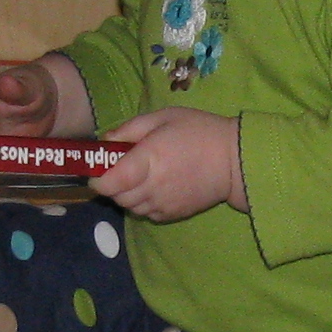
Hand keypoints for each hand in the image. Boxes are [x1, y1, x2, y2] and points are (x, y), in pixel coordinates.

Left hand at [95, 109, 244, 220]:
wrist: (234, 160)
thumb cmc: (199, 131)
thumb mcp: (163, 117)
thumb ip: (130, 129)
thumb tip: (104, 141)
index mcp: (149, 159)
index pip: (110, 181)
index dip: (98, 180)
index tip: (97, 171)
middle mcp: (153, 186)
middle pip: (117, 197)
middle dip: (111, 186)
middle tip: (118, 170)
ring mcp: (163, 204)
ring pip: (130, 208)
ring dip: (127, 196)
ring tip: (138, 178)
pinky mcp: (173, 214)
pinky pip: (147, 214)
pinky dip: (143, 204)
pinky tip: (154, 188)